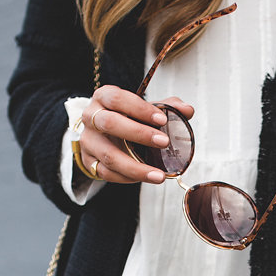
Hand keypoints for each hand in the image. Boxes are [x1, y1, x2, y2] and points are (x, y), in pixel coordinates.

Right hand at [75, 87, 194, 184]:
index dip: (140, 108)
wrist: (100, 133)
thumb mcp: (141, 108)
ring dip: (136, 167)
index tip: (162, 119)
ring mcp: (88, 141)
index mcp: (103, 97)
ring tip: (160, 175)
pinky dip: (128, 178)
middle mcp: (91, 117)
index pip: (118, 99)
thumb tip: (187, 111)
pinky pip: (107, 173)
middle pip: (110, 124)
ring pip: (109, 155)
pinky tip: (145, 177)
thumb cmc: (124, 118)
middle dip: (139, 134)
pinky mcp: (88, 161)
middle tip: (164, 142)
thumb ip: (165, 107)